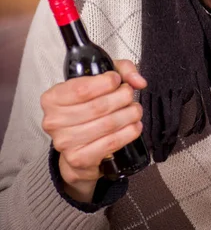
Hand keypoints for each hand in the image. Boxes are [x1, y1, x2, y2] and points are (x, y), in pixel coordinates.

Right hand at [40, 60, 146, 201]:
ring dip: (128, 115)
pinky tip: (134, 126)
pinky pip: (111, 143)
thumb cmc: (87, 107)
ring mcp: (65, 142)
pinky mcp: (79, 159)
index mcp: (52, 98)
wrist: (78, 146)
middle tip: (130, 95)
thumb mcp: (99, 80)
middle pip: (98, 106)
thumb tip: (138, 81)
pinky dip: (128, 133)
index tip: (117, 80)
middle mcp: (54, 121)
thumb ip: (120, 70)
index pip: (81, 89)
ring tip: (135, 110)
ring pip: (107, 124)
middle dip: (122, 98)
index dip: (105, 83)